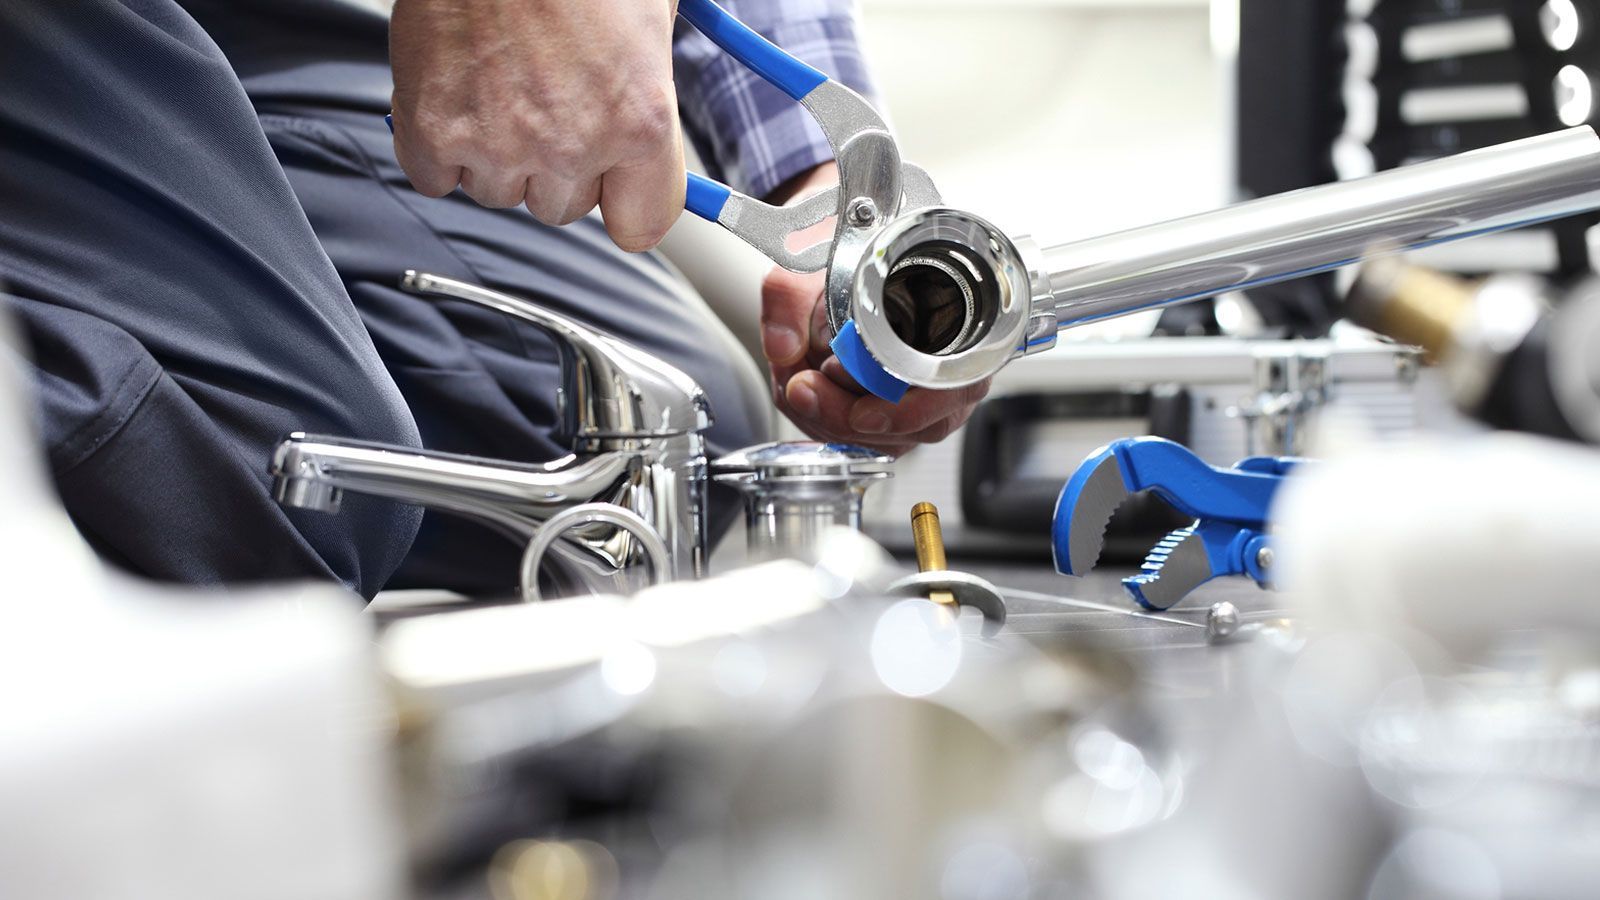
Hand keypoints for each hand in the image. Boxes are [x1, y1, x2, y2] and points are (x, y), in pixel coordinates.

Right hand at [389, 0, 683, 251]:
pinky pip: (436, 177)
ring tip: (500, 81)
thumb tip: (649, 144)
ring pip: (499, 192)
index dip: (624, 201)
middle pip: (562, 208)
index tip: (614, 188)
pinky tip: (457, 92)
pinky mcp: (433, 132)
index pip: (640, 226)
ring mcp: (499, 143)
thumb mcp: (651, 19)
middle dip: (556, 166)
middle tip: (547, 99)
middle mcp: (572, 143)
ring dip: (497, 152)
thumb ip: (649, 95)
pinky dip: (439, 144)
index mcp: (639, 120)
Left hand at [761, 166, 991, 456]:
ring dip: (835, 420)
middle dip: (850, 418)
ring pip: (892, 436)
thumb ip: (787, 295)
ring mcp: (923, 382)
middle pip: (919, 423)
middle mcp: (948, 355)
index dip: (907, 410)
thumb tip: (782, 348)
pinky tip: (810, 390)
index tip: (860, 411)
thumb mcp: (812, 251)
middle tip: (803, 388)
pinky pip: (872, 433)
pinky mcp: (894, 398)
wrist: (843, 223)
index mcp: (955, 312)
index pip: (954, 386)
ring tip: (800, 381)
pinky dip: (831, 421)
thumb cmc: (849, 234)